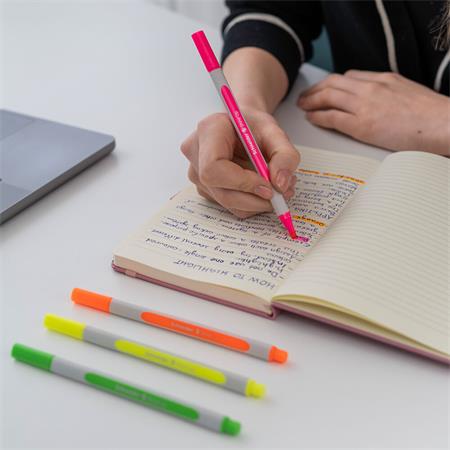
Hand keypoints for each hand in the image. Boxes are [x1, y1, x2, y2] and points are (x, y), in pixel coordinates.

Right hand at [181, 108, 299, 217]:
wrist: (243, 126)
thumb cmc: (254, 125)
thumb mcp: (276, 132)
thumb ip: (285, 155)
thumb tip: (281, 185)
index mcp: (208, 131)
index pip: (213, 168)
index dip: (242, 183)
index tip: (268, 187)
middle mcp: (196, 153)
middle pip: (221, 191)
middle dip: (254, 199)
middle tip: (281, 196)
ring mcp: (197, 173)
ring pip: (227, 202)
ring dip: (256, 203)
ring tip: (278, 189)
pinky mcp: (205, 188)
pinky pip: (229, 205)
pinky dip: (251, 203)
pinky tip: (262, 188)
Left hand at [298, 70, 449, 154]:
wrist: (440, 124)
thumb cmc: (428, 115)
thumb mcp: (405, 92)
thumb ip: (386, 93)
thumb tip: (374, 102)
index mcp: (382, 79)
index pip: (348, 76)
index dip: (331, 83)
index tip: (324, 88)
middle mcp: (370, 88)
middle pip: (333, 83)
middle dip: (315, 89)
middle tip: (305, 96)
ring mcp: (364, 105)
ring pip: (328, 97)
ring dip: (311, 101)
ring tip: (303, 106)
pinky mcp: (361, 125)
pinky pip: (332, 117)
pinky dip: (318, 116)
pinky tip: (311, 118)